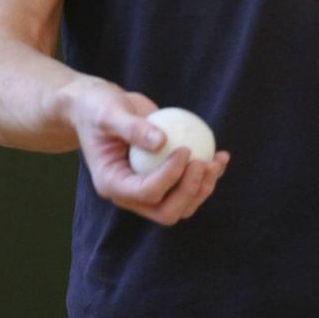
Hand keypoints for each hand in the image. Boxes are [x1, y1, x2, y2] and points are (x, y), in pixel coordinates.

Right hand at [71, 79, 229, 225]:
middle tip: (204, 163)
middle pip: (166, 211)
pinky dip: (207, 175)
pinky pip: (188, 186)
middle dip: (190, 191)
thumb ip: (132, 128)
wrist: (97, 106)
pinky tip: (222, 156)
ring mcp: (147, 188)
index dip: (169, 177)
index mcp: (112, 184)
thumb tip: (162, 142)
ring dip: (204, 187)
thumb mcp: (108, 113)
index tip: (186, 150)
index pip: (146, 193)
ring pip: (182, 205)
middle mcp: (130, 193)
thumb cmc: (97, 106)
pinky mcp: (162, 177)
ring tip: (218, 161)